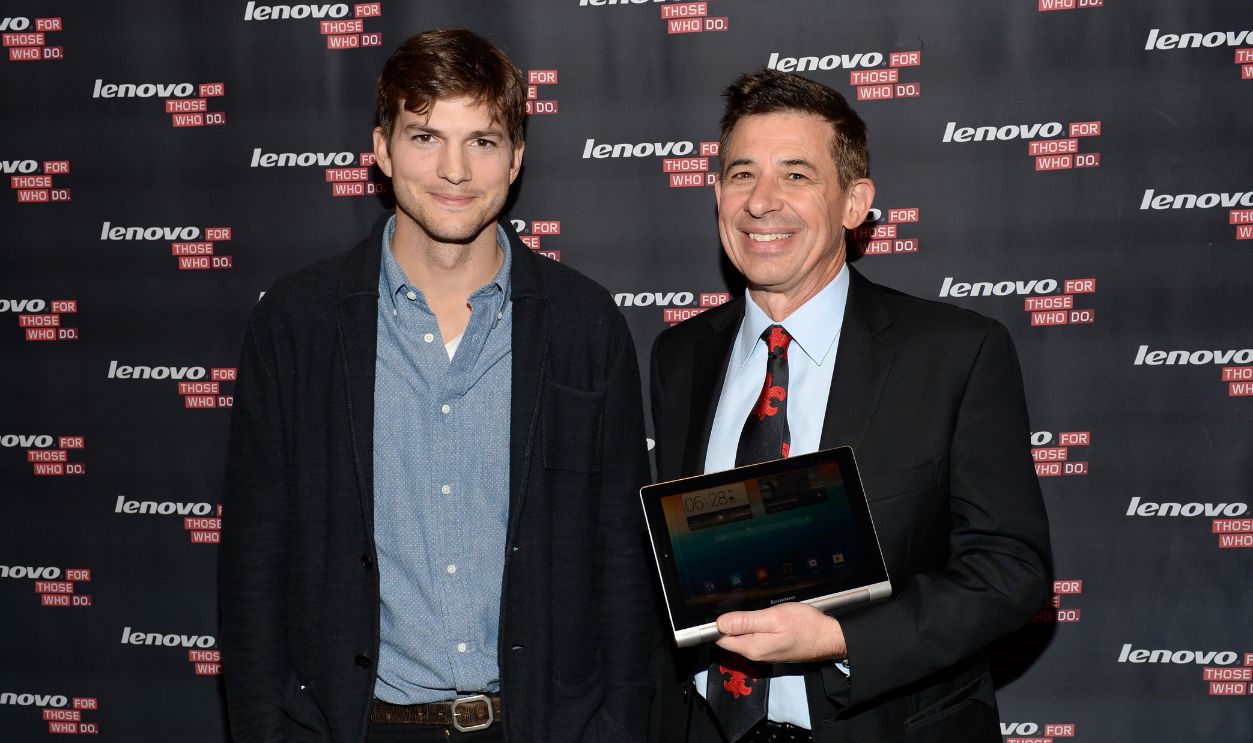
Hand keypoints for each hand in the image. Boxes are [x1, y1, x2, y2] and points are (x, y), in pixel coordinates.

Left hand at [714, 603, 846, 662]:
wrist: (830, 638)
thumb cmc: (805, 626)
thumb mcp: (773, 618)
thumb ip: (745, 621)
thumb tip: (719, 623)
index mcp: (752, 647)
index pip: (720, 639)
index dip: (716, 624)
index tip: (717, 608)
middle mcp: (755, 653)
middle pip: (730, 638)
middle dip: (729, 621)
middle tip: (735, 602)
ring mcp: (764, 652)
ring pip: (742, 636)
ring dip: (742, 622)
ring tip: (750, 607)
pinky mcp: (772, 648)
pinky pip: (754, 636)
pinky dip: (753, 625)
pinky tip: (761, 616)